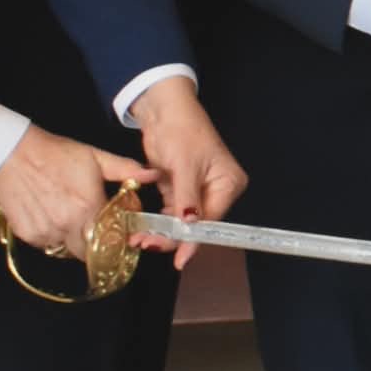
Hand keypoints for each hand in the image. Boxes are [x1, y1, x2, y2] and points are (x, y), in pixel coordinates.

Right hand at [0, 125, 157, 259]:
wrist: (12, 153)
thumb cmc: (55, 153)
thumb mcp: (95, 157)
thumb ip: (125, 169)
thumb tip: (153, 174)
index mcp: (89, 207)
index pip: (111, 240)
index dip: (115, 238)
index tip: (116, 232)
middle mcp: (68, 225)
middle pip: (90, 252)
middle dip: (96, 244)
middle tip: (94, 228)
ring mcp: (46, 232)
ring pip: (68, 250)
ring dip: (73, 239)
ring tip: (69, 217)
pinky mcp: (28, 235)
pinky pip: (47, 245)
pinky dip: (52, 236)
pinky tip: (50, 216)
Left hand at [127, 76, 243, 231]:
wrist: (162, 111)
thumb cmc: (181, 131)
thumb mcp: (185, 166)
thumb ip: (186, 198)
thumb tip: (190, 225)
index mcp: (228, 183)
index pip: (211, 219)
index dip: (194, 238)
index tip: (180, 259)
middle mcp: (217, 189)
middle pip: (197, 223)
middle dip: (174, 236)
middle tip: (149, 244)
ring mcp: (198, 190)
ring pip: (182, 221)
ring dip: (163, 231)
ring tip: (141, 238)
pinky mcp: (180, 189)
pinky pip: (172, 212)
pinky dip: (159, 220)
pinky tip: (145, 228)